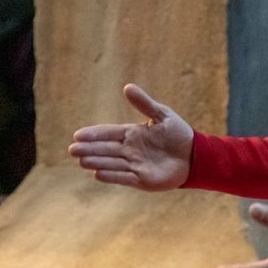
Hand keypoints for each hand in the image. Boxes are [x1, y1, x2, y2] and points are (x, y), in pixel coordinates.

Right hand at [67, 84, 193, 190]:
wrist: (195, 155)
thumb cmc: (178, 133)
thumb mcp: (162, 114)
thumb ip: (144, 103)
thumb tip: (127, 87)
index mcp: (132, 133)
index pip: (108, 133)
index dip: (93, 134)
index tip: (78, 135)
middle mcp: (130, 150)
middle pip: (106, 149)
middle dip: (89, 149)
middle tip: (72, 150)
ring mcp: (134, 165)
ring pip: (111, 163)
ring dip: (96, 162)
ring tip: (81, 161)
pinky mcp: (142, 180)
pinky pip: (123, 177)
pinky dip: (111, 175)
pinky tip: (97, 174)